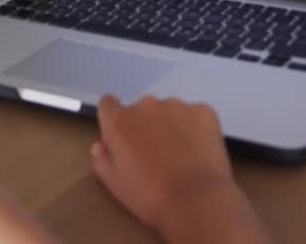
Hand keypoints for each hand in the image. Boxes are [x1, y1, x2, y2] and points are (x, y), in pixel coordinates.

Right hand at [92, 96, 233, 231]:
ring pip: (169, 111)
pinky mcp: (204, 111)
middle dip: (145, 126)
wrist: (195, 202)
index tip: (124, 137)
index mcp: (120, 121)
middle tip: (155, 154)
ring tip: (181, 155)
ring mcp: (178, 106)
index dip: (114, 120)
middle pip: (141, 109)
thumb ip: (102, 158)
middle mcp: (146, 105)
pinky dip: (195, 128)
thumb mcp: (114, 183)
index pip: (108, 104)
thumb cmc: (149, 196)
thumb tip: (101, 144)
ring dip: (171, 126)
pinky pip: (195, 115)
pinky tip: (199, 151)